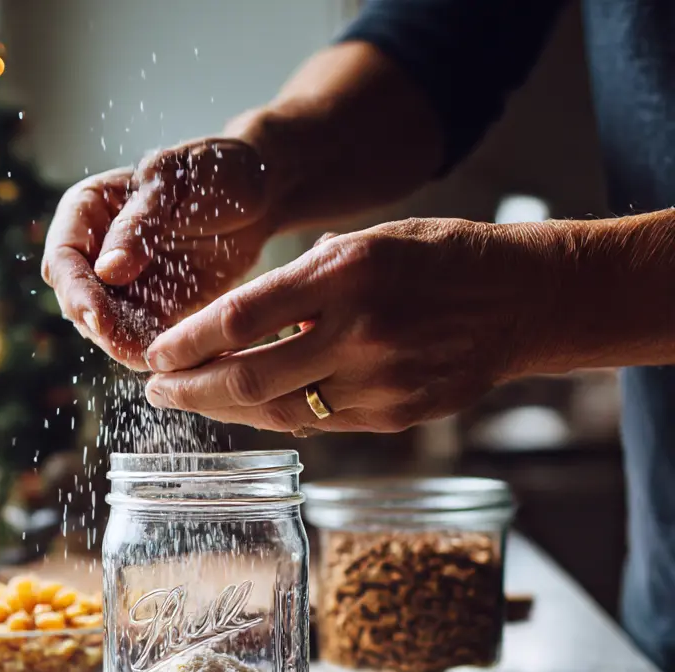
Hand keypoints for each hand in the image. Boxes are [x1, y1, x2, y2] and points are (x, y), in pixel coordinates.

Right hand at [42, 138, 272, 368]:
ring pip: (108, 330)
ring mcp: (122, 287)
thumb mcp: (174, 183)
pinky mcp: (153, 312)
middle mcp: (96, 253)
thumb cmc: (212, 172)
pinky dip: (155, 353)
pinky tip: (176, 363)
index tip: (99, 318)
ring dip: (127, 348)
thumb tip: (107, 271)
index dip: (76, 292)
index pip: (63, 259)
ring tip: (157, 361)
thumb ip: (139, 223)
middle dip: (102, 330)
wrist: (257, 196)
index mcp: (87, 212)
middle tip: (131, 350)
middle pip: (79, 303)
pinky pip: (143, 340)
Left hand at [142, 217, 559, 431]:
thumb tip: (227, 327)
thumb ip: (298, 284)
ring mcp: (380, 383)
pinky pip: (317, 424)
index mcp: (348, 274)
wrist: (522, 300)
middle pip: (249, 380)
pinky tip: (246, 408)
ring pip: (279, 413)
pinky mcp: (394, 418)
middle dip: (191, 389)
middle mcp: (361, 333)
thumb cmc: (437, 258)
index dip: (188, 343)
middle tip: (156, 390)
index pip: (242, 318)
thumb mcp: (364, 242)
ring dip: (225, 410)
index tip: (154, 355)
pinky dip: (274, 417)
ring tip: (191, 400)